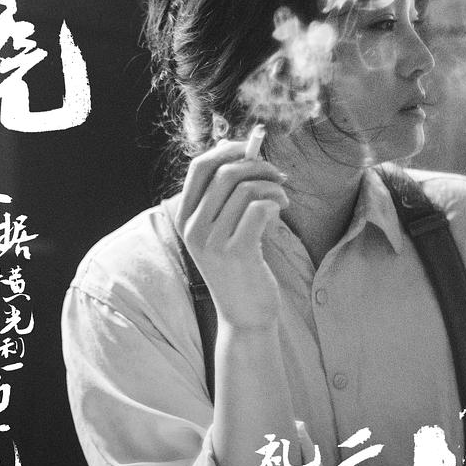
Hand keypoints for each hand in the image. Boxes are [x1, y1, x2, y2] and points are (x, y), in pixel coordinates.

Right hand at [175, 139, 287, 331]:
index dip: (228, 151)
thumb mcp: (220, 229)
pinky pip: (259, 208)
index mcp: (184, 217)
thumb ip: (223, 195)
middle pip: (225, 173)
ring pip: (245, 189)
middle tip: (277, 175)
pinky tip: (280, 212)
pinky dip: (274, 203)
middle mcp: (192, 228)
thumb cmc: (238, 267)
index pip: (199, 167)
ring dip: (272, 187)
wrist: (244, 314)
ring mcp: (212, 241)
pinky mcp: (236, 252)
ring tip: (282, 199)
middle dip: (258, 166)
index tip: (251, 150)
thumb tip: (237, 150)